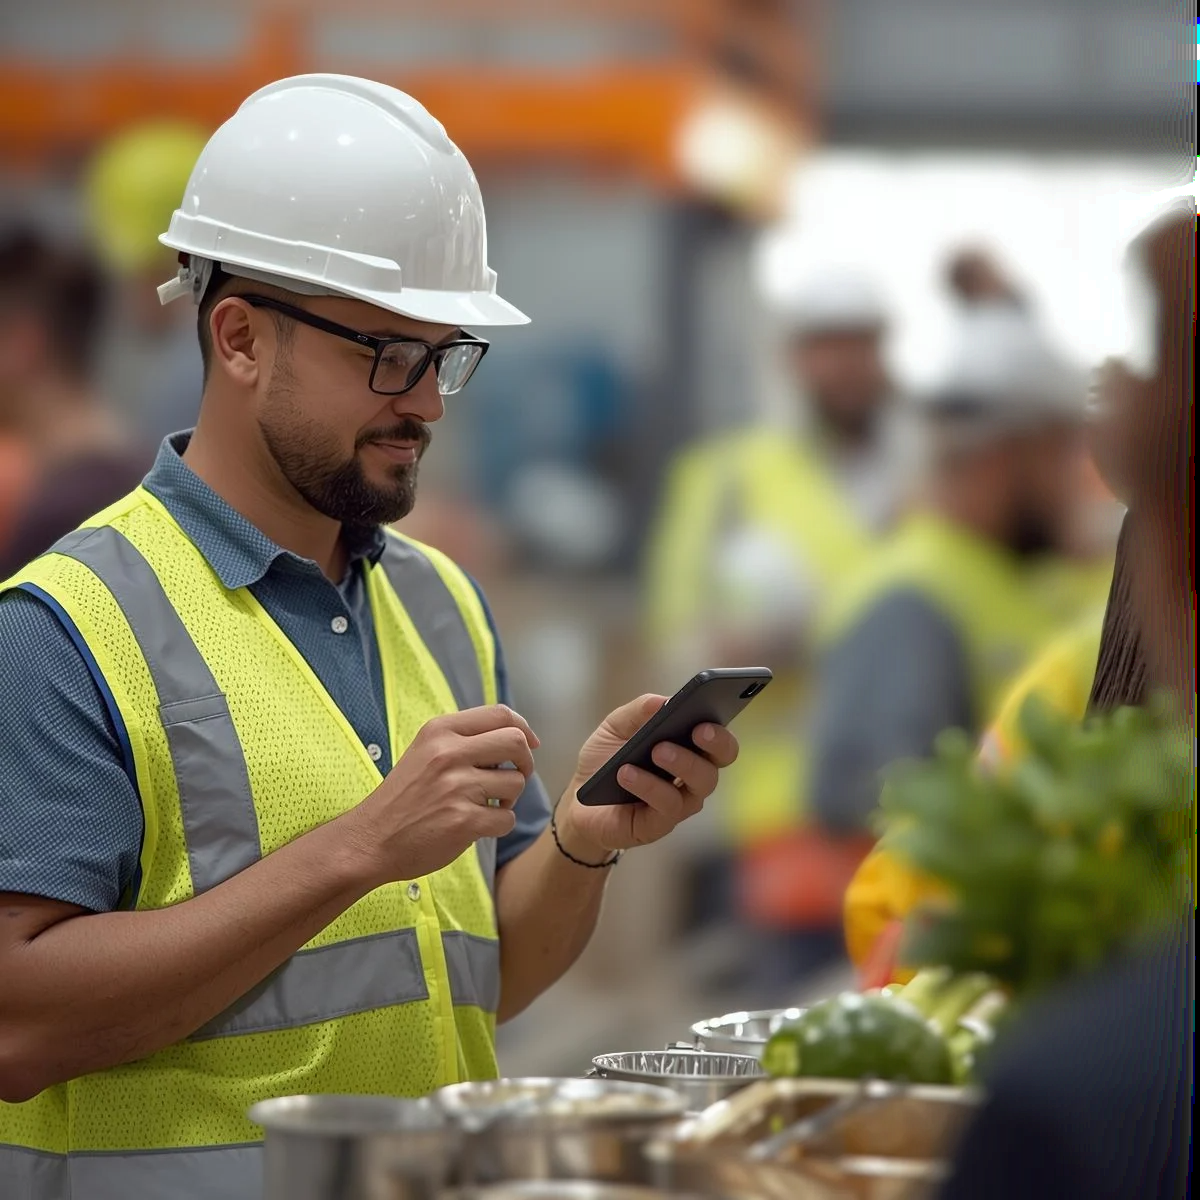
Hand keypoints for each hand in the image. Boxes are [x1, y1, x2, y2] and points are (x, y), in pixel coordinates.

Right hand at [343, 705, 538, 885]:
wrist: (370, 839)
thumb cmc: (403, 797)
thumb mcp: (425, 751)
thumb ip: (463, 740)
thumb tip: (516, 737)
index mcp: (440, 731)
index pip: (500, 714)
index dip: (523, 728)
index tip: (529, 743)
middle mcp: (448, 753)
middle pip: (516, 743)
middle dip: (525, 762)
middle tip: (513, 777)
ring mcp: (457, 787)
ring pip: (516, 783)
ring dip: (509, 798)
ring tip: (485, 805)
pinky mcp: (464, 820)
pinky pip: (507, 819)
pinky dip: (498, 825)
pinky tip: (476, 826)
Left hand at [555, 694, 739, 858]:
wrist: (578, 800)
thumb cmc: (605, 761)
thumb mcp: (616, 727)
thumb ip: (639, 712)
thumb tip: (663, 701)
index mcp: (689, 749)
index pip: (720, 739)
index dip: (722, 726)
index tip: (713, 710)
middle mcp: (693, 777)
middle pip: (721, 761)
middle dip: (714, 743)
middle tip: (697, 729)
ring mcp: (680, 803)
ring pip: (699, 784)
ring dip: (681, 763)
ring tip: (656, 750)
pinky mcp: (658, 824)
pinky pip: (666, 806)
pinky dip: (648, 786)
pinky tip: (627, 773)